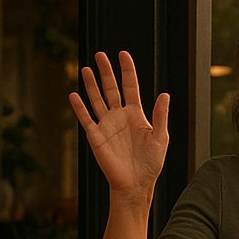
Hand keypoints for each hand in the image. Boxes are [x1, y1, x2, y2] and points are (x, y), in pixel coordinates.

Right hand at [69, 51, 169, 205]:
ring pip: (97, 100)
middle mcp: (119, 116)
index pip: (130, 87)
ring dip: (91, 85)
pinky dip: (79, 108)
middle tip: (100, 55)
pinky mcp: (96, 137)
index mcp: (136, 114)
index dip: (127, 71)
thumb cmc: (151, 163)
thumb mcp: (160, 137)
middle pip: (111, 88)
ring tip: (86, 68)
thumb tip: (164, 94)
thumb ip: (160, 115)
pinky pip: (86, 119)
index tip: (123, 54)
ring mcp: (107, 125)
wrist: (136, 183)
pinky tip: (74, 95)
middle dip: (106, 72)